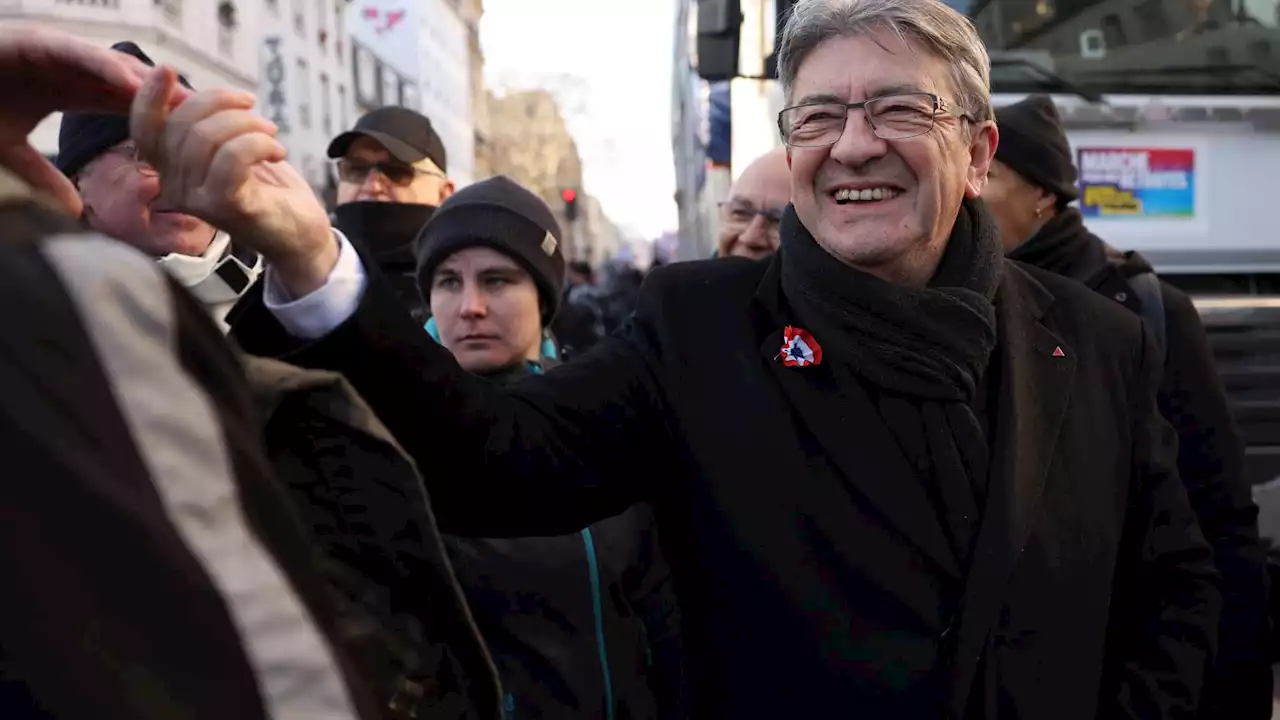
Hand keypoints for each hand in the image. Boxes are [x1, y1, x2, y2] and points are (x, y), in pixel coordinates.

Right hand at [0, 24, 189, 213]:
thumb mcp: (11, 152)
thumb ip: (43, 177)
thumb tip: (72, 212)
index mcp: (72, 90)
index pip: (129, 106)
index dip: (164, 122)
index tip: (200, 141)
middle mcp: (71, 68)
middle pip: (134, 84)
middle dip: (172, 99)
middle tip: (215, 117)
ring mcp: (55, 52)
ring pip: (112, 66)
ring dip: (149, 83)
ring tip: (186, 101)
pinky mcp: (34, 41)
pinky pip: (76, 53)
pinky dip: (104, 66)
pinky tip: (132, 83)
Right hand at [130, 66, 337, 294]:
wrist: (300, 236)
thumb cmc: (267, 188)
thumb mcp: (231, 150)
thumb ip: (206, 126)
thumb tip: (184, 92)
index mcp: (170, 171)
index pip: (144, 131)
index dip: (149, 97)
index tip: (167, 69)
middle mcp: (175, 187)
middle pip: (182, 124)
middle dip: (222, 103)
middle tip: (255, 109)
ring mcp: (198, 200)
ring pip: (207, 136)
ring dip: (248, 123)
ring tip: (271, 133)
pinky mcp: (226, 206)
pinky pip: (233, 156)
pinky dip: (259, 143)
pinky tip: (278, 152)